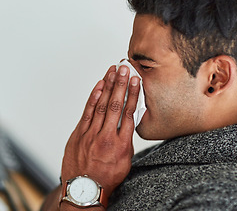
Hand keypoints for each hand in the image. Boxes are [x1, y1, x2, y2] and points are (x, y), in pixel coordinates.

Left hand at [61, 64, 139, 197]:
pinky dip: (93, 97)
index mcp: (121, 144)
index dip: (132, 94)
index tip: (135, 81)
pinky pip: (87, 112)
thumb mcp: (125, 160)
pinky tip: (99, 86)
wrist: (85, 188)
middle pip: (115, 105)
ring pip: (101, 105)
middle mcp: (106, 136)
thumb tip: (127, 122)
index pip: (128, 113)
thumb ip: (127, 138)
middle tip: (124, 68)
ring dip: (107, 86)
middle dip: (120, 84)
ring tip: (112, 71)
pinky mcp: (79, 133)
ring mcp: (91, 134)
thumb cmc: (107, 176)